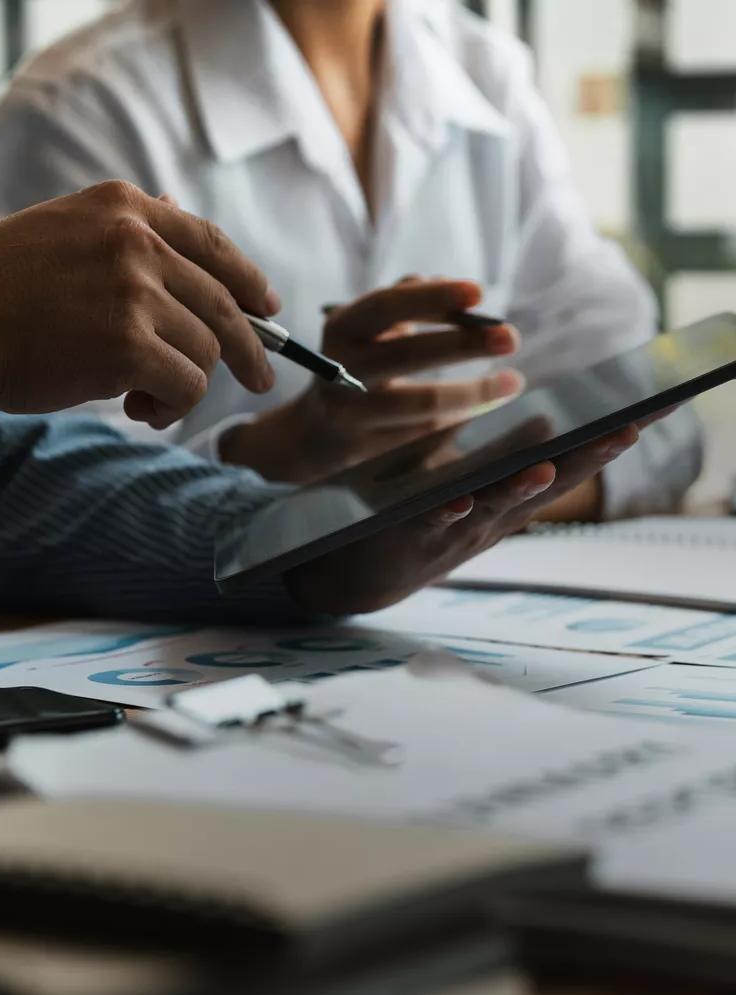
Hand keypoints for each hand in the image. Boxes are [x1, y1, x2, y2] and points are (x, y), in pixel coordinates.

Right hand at [0, 181, 277, 424]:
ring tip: (146, 401)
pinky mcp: (131, 345)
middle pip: (224, 303)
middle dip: (251, 348)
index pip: (210, 241)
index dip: (247, 278)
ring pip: (206, 351)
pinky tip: (141, 410)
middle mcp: (137, 241)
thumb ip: (121, 232)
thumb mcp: (59, 234)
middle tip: (262, 380)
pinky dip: (172, 407)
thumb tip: (177, 211)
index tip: (267, 307)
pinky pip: (188, 385)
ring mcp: (135, 291)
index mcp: (122, 207)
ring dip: (185, 385)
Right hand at [220, 277, 523, 482]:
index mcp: (342, 328)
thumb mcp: (370, 327)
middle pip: (405, 356)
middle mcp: (339, 370)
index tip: (478, 292)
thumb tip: (457, 290)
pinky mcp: (368, 448)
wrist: (316, 431)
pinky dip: (459, 416)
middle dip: (463, 344)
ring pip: (421, 404)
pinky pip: (424, 432)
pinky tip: (485, 405)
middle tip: (509, 337)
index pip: (386, 306)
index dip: (433, 298)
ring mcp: (352, 413)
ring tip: (513, 382)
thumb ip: (408, 301)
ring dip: (472, 393)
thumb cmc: (357, 363)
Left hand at [286, 424, 639, 613]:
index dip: (603, 441)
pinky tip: (459, 499)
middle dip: (585, 461)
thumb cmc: (418, 520)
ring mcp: (453, 535)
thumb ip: (501, 456)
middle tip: (628, 428)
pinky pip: (430, 527)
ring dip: (519, 491)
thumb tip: (547, 419)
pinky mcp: (410, 541)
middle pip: (545, 488)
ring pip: (492, 511)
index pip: (565, 464)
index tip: (649, 408)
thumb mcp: (468, 483)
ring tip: (548, 466)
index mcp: (505, 499)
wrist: (357, 574)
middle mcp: (490, 520)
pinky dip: (446, 514)